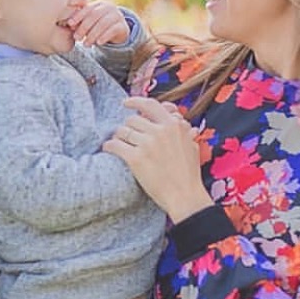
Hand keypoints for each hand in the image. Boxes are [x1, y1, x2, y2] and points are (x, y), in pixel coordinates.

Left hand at [66, 1, 128, 46]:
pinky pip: (113, 30)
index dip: (78, 16)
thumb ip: (81, 22)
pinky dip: (104, 36)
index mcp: (99, 4)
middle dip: (84, 27)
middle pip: (94, 16)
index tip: (70, 24)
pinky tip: (98, 43)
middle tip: (77, 38)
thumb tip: (69, 25)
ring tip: (85, 44)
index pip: (87, 9)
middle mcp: (109, 7)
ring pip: (103, 24)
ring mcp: (117, 15)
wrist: (119, 31)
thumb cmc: (100, 25)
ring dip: (92, 35)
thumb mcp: (90, 22)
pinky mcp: (123, 26)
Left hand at [103, 97, 212, 222]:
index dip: (135, 102)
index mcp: (173, 125)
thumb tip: (177, 117)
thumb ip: (183, 129)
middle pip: (133, 120)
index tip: (126, 103)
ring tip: (117, 144)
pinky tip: (108, 149)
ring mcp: (147, 144)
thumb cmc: (189, 175)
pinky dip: (109, 146)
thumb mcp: (191, 145)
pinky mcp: (135, 158)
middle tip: (125, 136)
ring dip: (117, 137)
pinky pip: (115, 145)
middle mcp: (160, 131)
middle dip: (127, 127)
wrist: (185, 196)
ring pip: (122, 131)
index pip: (150, 105)